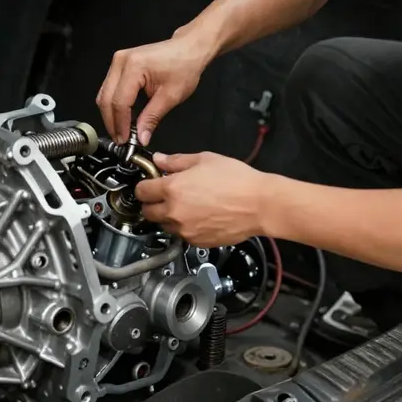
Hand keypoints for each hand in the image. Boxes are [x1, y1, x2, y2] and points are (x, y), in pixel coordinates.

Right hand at [95, 34, 209, 145]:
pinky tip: (124, 116)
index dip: (120, 124)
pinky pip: (110, 88)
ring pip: (104, 94)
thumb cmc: (184, 67)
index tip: (125, 140)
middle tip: (121, 139)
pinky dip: (115, 104)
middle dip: (111, 122)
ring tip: (122, 131)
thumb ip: (152, 118)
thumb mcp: (170, 97)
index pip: (119, 102)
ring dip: (111, 114)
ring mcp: (118, 61)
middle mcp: (121, 62)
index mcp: (133, 67)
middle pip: (106, 98)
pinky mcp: (119, 64)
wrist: (188, 49)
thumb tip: (141, 138)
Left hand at [134, 151, 268, 245]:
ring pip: (164, 226)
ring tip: (186, 206)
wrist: (260, 204)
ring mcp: (185, 230)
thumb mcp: (204, 159)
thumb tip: (159, 160)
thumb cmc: (236, 180)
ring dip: (168, 217)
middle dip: (152, 203)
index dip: (144, 186)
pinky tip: (199, 216)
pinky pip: (182, 235)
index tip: (149, 184)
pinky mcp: (197, 242)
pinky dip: (185, 227)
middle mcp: (174, 212)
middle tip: (165, 195)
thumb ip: (176, 161)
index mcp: (172, 189)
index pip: (141, 191)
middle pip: (147, 212)